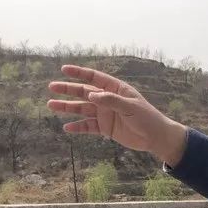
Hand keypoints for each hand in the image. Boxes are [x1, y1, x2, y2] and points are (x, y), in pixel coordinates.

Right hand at [47, 65, 187, 165]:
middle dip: (68, 89)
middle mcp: (107, 100)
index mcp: (115, 89)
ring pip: (82, 109)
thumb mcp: (131, 107)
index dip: (79, 73)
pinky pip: (88, 126)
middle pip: (84, 92)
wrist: (155, 137)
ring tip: (51, 105)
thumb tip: (91, 95)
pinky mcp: (105, 128)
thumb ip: (111, 100)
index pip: (94, 78)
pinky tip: (66, 127)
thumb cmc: (147, 118)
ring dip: (67, 107)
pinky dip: (78, 127)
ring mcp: (105, 114)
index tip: (64, 69)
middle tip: (52, 87)